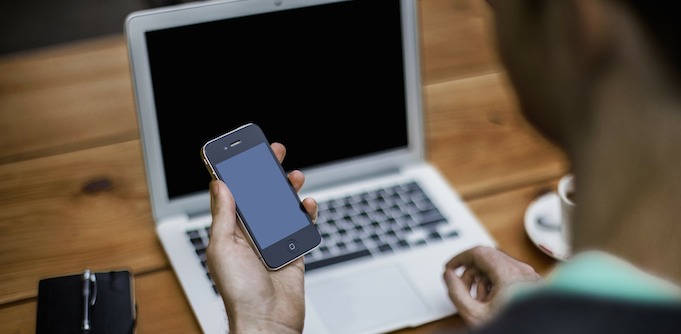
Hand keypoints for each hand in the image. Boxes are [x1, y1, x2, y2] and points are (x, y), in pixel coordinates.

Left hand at [206, 142, 316, 333]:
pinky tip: (307, 204)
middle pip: (259, 195)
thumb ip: (224, 215)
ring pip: (282, 207)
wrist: (268, 321)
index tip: (241, 152)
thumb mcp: (223, 247)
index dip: (236, 172)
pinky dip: (306, 213)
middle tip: (273, 153)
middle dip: (266, 172)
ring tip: (294, 176)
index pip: (233, 194)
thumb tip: (219, 185)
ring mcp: (273, 241)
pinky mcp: (293, 251)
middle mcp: (250, 234)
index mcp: (230, 231)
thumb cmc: (240, 292)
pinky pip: (301, 226)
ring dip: (288, 189)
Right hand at [442, 246, 540, 326]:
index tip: (450, 267)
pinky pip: (508, 274)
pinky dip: (495, 283)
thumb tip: (449, 275)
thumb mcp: (475, 314)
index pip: (478, 252)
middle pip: (487, 258)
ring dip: (482, 279)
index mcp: (509, 273)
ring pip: (498, 266)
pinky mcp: (533, 283)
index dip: (459, 258)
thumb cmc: (514, 327)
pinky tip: (491, 301)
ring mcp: (530, 276)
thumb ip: (456, 292)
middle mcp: (522, 270)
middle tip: (461, 288)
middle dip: (470, 272)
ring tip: (478, 300)